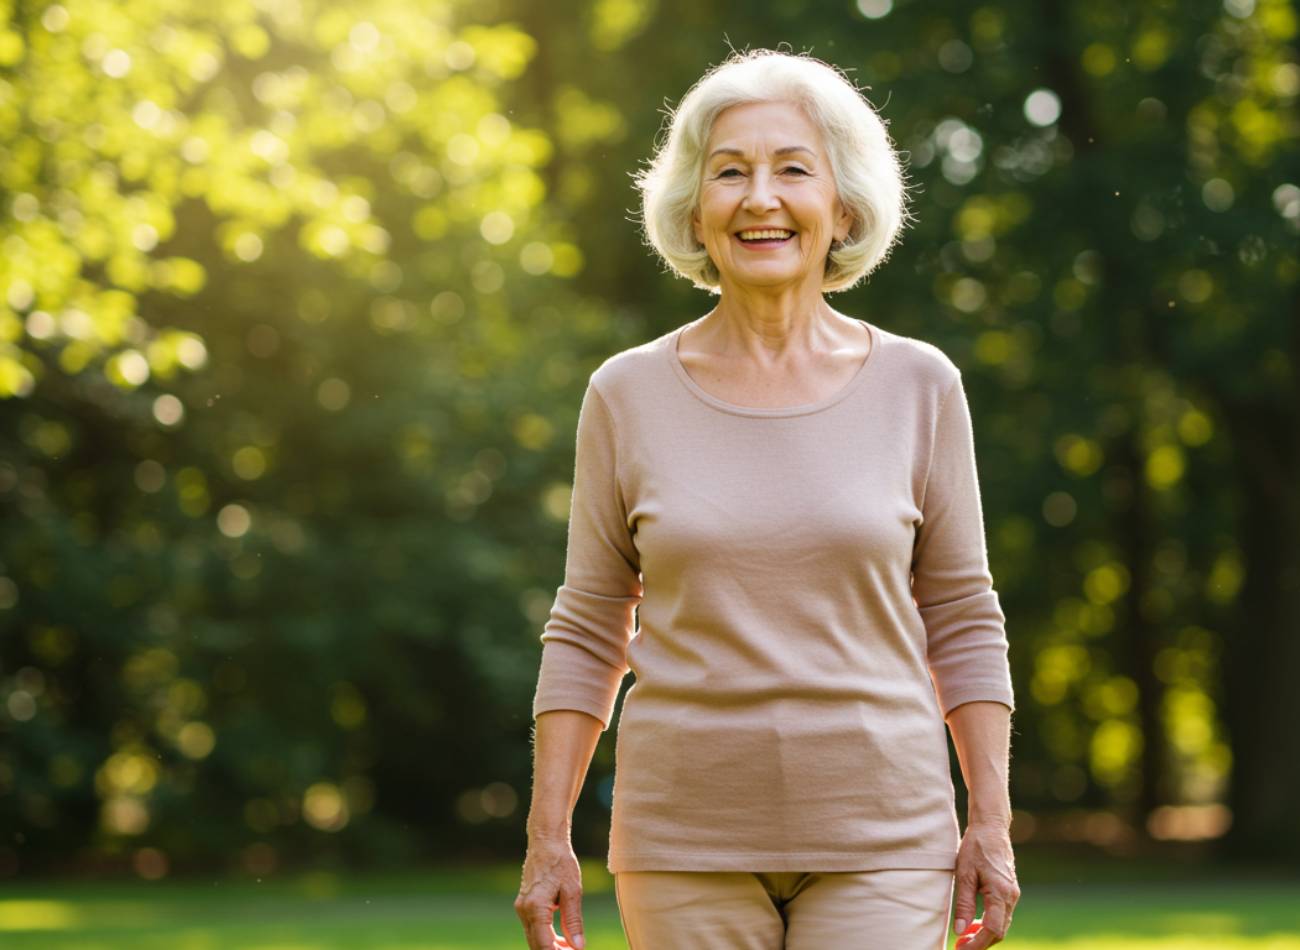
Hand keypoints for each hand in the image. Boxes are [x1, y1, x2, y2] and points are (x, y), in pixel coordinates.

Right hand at [515, 835, 586, 949]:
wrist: (546, 842)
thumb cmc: (561, 863)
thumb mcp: (573, 892)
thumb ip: (574, 921)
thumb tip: (578, 947)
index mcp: (535, 908)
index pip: (544, 945)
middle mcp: (524, 910)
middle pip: (536, 945)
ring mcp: (521, 908)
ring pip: (534, 938)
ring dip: (551, 947)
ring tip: (571, 948)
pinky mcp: (524, 905)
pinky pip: (533, 928)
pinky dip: (546, 937)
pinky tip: (562, 939)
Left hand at [951, 820, 1019, 947]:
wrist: (991, 827)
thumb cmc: (975, 847)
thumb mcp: (964, 874)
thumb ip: (964, 904)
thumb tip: (960, 931)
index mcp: (1001, 893)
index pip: (992, 930)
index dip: (977, 944)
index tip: (961, 949)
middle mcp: (1011, 896)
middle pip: (999, 931)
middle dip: (981, 943)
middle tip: (960, 946)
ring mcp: (1013, 894)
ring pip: (1001, 924)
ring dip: (984, 934)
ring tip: (964, 937)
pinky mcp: (1010, 890)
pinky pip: (1002, 914)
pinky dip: (989, 923)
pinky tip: (974, 923)